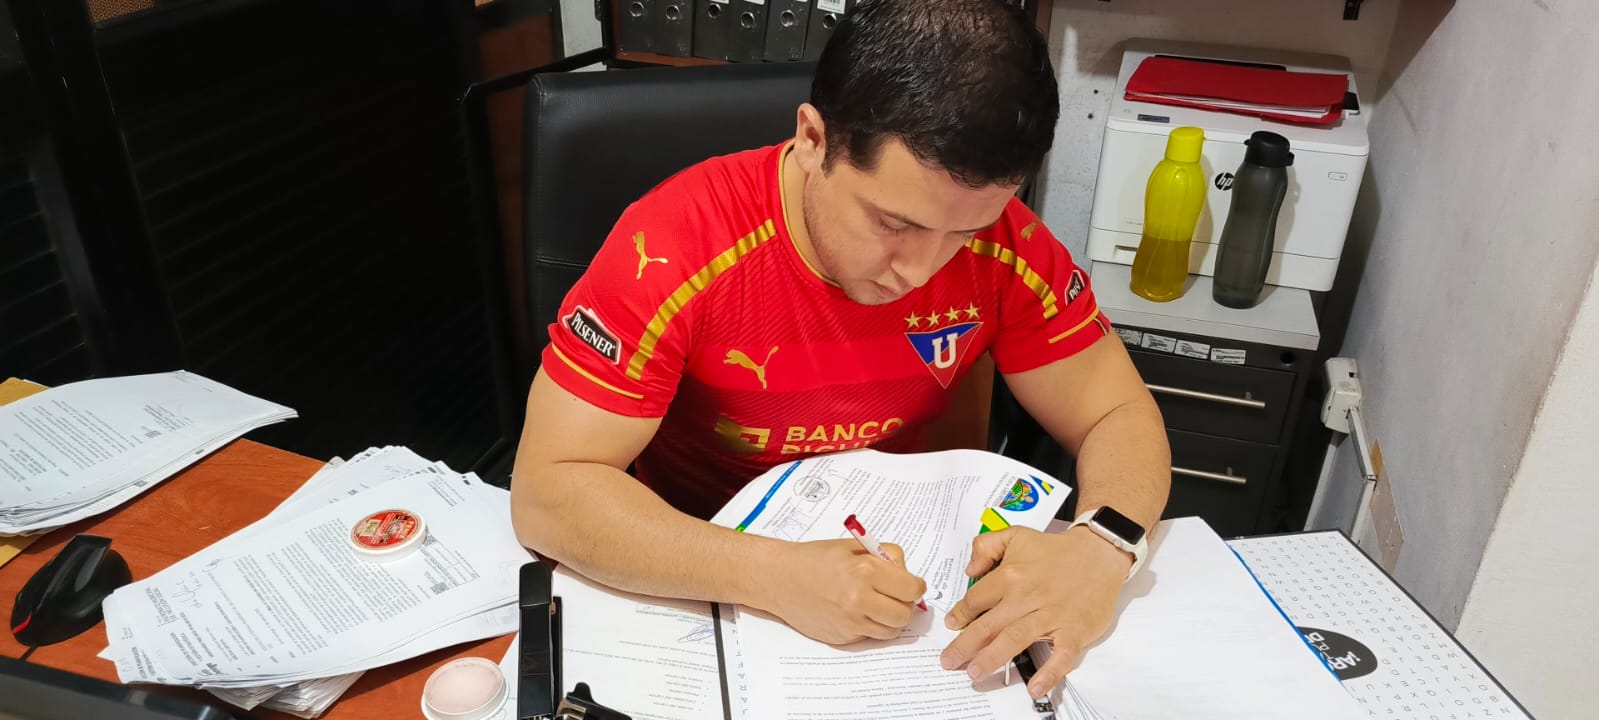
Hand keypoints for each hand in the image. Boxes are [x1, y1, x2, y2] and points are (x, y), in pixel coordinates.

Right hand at [760, 539, 926, 644]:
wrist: (780, 578)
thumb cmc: (814, 559)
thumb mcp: (852, 546)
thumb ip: (884, 557)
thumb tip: (907, 574)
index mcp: (865, 570)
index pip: (912, 589)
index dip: (914, 587)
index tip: (909, 585)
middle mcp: (860, 599)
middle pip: (905, 614)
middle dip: (904, 605)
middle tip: (894, 596)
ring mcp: (851, 622)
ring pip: (891, 630)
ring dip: (890, 619)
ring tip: (877, 605)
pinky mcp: (842, 638)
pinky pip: (871, 637)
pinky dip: (871, 627)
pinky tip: (857, 613)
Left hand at [940, 527, 1129, 697]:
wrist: (1099, 553)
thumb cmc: (1057, 550)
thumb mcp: (1016, 536)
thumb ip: (986, 546)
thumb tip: (970, 569)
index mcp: (1011, 575)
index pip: (977, 600)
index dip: (960, 615)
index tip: (951, 626)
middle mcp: (1027, 596)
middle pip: (989, 624)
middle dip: (965, 645)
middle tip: (949, 661)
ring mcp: (1051, 615)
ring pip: (1015, 639)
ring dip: (992, 658)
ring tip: (975, 673)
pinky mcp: (1074, 630)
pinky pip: (1061, 655)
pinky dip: (1049, 672)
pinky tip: (1035, 686)